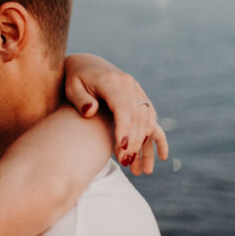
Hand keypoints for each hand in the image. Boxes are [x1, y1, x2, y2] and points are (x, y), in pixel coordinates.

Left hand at [63, 54, 168, 173]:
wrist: (88, 65)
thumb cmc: (75, 78)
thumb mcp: (72, 87)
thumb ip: (80, 99)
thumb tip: (90, 111)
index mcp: (112, 81)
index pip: (122, 107)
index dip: (124, 129)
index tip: (122, 150)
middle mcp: (129, 85)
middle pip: (137, 118)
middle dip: (133, 143)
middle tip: (124, 164)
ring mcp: (138, 92)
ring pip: (147, 122)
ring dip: (144, 146)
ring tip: (139, 171)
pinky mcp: (141, 99)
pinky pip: (152, 119)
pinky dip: (157, 138)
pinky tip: (162, 157)